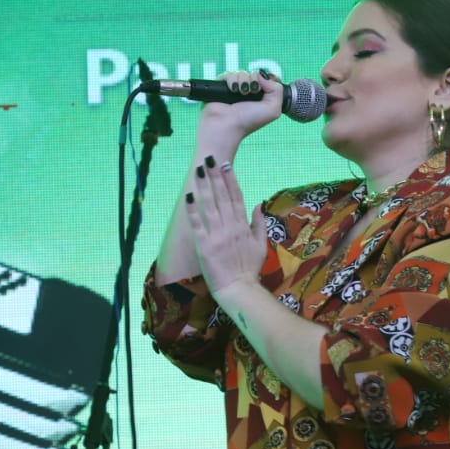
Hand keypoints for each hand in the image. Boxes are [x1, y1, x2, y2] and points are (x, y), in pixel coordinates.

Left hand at [185, 155, 268, 300]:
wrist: (239, 289)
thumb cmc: (249, 268)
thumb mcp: (260, 244)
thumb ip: (259, 223)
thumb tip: (259, 203)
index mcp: (243, 225)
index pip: (236, 197)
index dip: (230, 180)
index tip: (225, 165)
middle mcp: (230, 226)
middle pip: (222, 196)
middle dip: (215, 176)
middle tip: (209, 159)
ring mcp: (217, 235)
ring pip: (210, 206)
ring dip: (204, 186)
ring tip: (199, 170)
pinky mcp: (204, 245)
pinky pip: (197, 224)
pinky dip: (193, 210)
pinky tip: (189, 196)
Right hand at [196, 71, 283, 152]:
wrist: (227, 124)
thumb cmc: (249, 120)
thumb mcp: (273, 109)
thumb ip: (277, 89)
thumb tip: (262, 75)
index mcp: (262, 98)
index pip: (268, 79)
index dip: (267, 79)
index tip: (265, 85)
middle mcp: (249, 93)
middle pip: (255, 74)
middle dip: (254, 80)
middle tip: (252, 92)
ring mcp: (236, 89)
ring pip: (242, 73)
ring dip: (243, 81)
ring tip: (241, 92)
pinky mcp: (222, 86)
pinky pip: (228, 74)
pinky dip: (231, 79)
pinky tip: (232, 89)